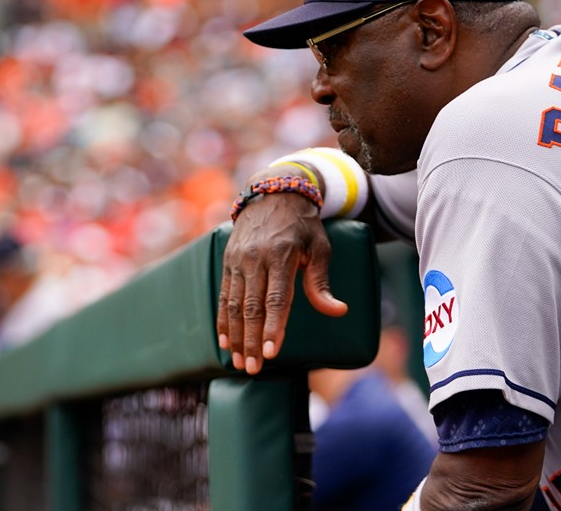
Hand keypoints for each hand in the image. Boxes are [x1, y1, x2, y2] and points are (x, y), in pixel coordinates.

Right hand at [217, 188, 347, 373]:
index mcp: (282, 254)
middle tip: (253, 369)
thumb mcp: (320, 247)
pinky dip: (222, 320)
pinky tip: (224, 341)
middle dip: (251, 341)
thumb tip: (338, 311)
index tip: (272, 353)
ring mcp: (238, 259)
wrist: (273, 192)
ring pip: (234, 305)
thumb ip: (322, 282)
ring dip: (235, 337)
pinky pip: (223, 295)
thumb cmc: (303, 225)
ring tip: (239, 362)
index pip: (276, 299)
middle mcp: (256, 258)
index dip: (274, 328)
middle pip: (252, 307)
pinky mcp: (227, 261)